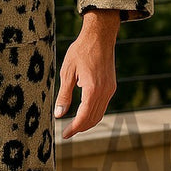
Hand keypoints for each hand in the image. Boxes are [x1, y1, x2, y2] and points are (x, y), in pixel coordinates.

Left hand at [54, 9, 118, 138]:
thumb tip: (59, 115)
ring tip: (73, 126)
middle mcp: (105, 92)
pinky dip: (93, 113)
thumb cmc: (81, 51)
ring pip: (100, 113)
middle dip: (80, 128)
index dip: (74, 128)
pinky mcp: (111, 86)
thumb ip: (64, 95)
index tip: (64, 135)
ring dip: (87, 122)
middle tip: (67, 133)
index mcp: (93, 89)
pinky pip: (103, 105)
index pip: (84, 116)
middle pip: (94, 118)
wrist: (100, 36)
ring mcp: (110, 89)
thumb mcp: (67, 72)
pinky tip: (82, 112)